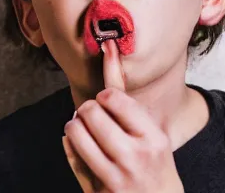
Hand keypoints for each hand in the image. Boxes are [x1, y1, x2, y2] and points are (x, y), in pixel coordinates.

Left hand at [62, 40, 183, 192]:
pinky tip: (79, 144)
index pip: (112, 97)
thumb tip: (107, 46)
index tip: (106, 102)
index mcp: (152, 137)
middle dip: (86, 109)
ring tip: (82, 126)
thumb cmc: (155, 162)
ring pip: (75, 132)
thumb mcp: (151, 130)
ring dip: (74, 125)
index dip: (103, 96)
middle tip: (91, 113)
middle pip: (90, 112)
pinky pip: (70, 156)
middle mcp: (134, 158)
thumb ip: (124, 93)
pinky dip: (69, 144)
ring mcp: (114, 179)